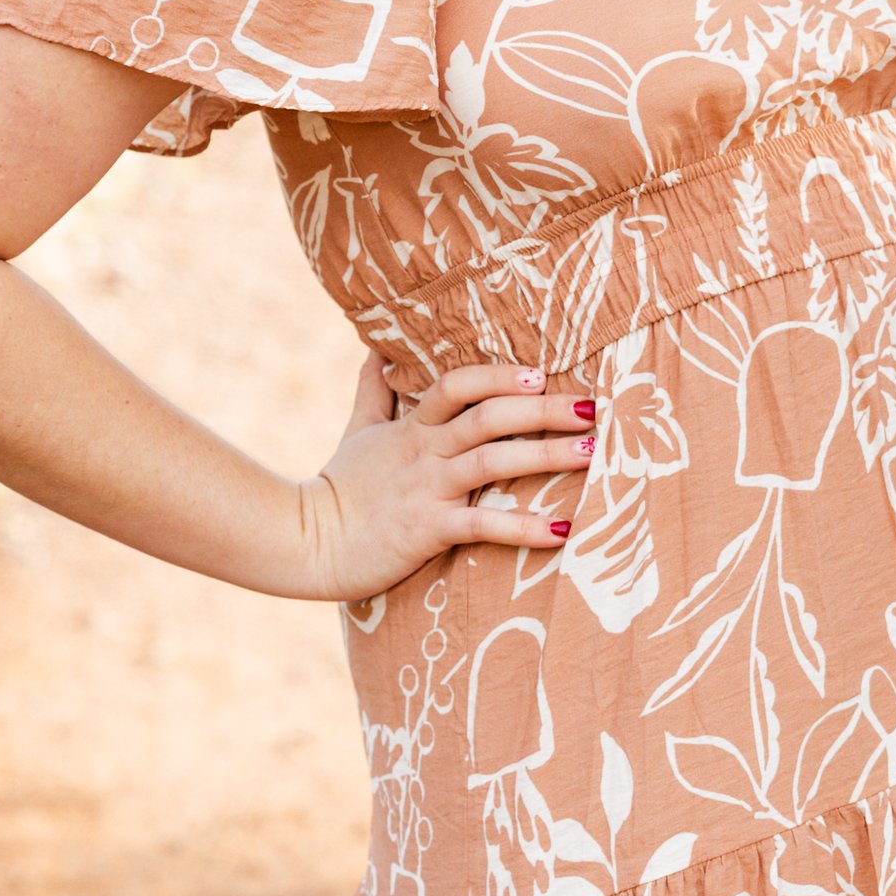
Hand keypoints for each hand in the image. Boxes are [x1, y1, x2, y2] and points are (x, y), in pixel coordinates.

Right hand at [290, 356, 593, 600]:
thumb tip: (377, 351)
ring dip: (546, 456)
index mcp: (411, 427)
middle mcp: (424, 451)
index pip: (458, 386)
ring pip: (492, 461)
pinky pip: (482, 524)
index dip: (499, 376)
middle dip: (543, 409)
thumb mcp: (357, 431)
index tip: (542, 372)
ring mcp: (426, 489)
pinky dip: (524, 528)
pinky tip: (563, 531)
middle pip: (489, 417)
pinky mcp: (427, 530)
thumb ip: (372, 391)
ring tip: (590, 453)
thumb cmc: (339, 489)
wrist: (303, 543)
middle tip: (592, 408)